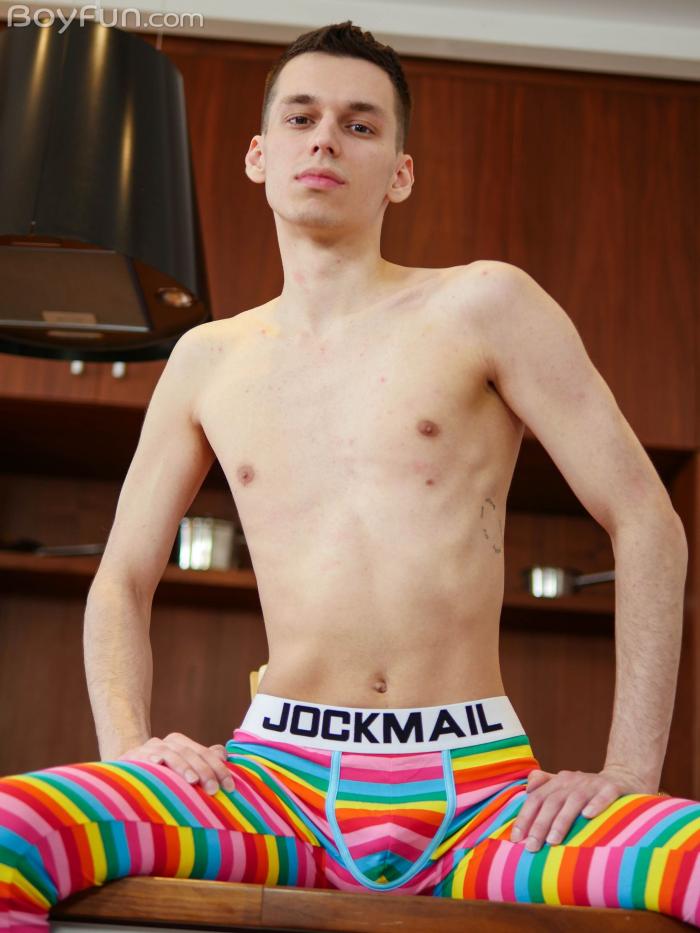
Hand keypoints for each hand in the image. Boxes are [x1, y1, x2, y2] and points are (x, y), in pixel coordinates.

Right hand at [118, 732, 234, 795]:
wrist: (124, 774)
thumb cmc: (159, 775)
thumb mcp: (183, 768)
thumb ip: (203, 760)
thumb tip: (223, 754)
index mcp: (180, 743)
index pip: (204, 753)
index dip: (219, 769)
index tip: (230, 787)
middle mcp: (166, 743)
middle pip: (190, 753)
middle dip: (204, 771)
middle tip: (214, 790)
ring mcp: (149, 748)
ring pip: (170, 754)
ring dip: (182, 766)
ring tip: (192, 781)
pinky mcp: (132, 757)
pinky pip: (143, 757)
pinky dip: (152, 758)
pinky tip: (158, 764)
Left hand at [510, 766, 644, 850]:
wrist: (623, 778)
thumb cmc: (587, 789)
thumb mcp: (564, 785)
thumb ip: (544, 785)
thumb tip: (526, 790)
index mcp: (558, 782)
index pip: (536, 798)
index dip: (525, 817)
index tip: (516, 839)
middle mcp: (572, 781)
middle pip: (551, 802)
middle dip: (539, 825)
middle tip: (531, 847)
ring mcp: (592, 784)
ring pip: (574, 800)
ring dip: (562, 820)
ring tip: (552, 841)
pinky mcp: (613, 787)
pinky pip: (604, 795)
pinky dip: (596, 804)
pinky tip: (588, 816)